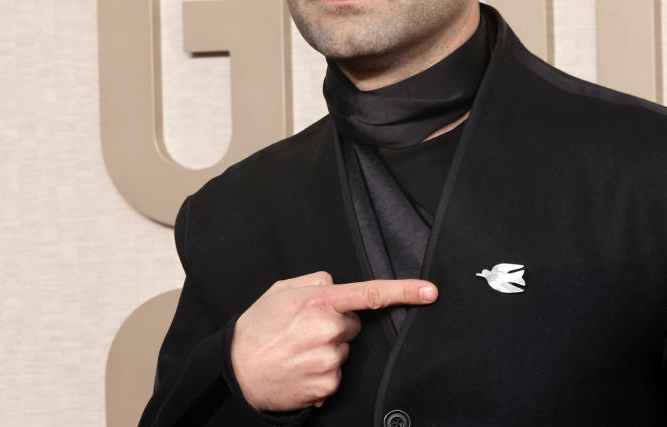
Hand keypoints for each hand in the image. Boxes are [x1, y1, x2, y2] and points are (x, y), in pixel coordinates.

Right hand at [231, 271, 438, 411]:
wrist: (235, 370)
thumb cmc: (256, 327)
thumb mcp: (281, 290)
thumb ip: (315, 282)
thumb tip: (337, 286)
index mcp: (320, 301)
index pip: (371, 293)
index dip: (405, 291)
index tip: (431, 291)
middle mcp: (329, 329)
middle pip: (353, 325)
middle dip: (336, 326)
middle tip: (304, 331)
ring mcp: (329, 359)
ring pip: (344, 351)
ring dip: (327, 350)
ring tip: (297, 351)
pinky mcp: (327, 384)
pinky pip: (337, 375)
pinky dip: (322, 373)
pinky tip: (300, 369)